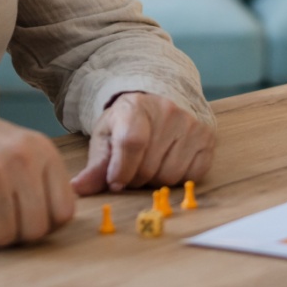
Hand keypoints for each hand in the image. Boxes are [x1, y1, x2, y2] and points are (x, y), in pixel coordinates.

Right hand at [0, 91, 74, 246]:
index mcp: (44, 152)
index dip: (44, 225)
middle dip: (13, 232)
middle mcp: (23, 161)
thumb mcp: (22, 151)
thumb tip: (59, 221)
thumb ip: (43, 181)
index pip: (64, 212)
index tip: (24, 219)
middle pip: (35, 231)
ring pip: (3, 236)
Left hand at [70, 92, 215, 195]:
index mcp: (136, 107)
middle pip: (149, 167)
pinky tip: (170, 163)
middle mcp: (169, 111)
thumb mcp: (107, 136)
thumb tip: (78, 188)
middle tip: (132, 169)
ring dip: (156, 179)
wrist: (161, 98)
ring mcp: (192, 124)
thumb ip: (95, 165)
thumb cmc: (129, 121)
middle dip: (136, 178)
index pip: (132, 143)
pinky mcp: (208, 137)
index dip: (121, 170)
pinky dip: (179, 177)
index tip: (115, 182)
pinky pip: (192, 175)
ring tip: (151, 164)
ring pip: (170, 176)